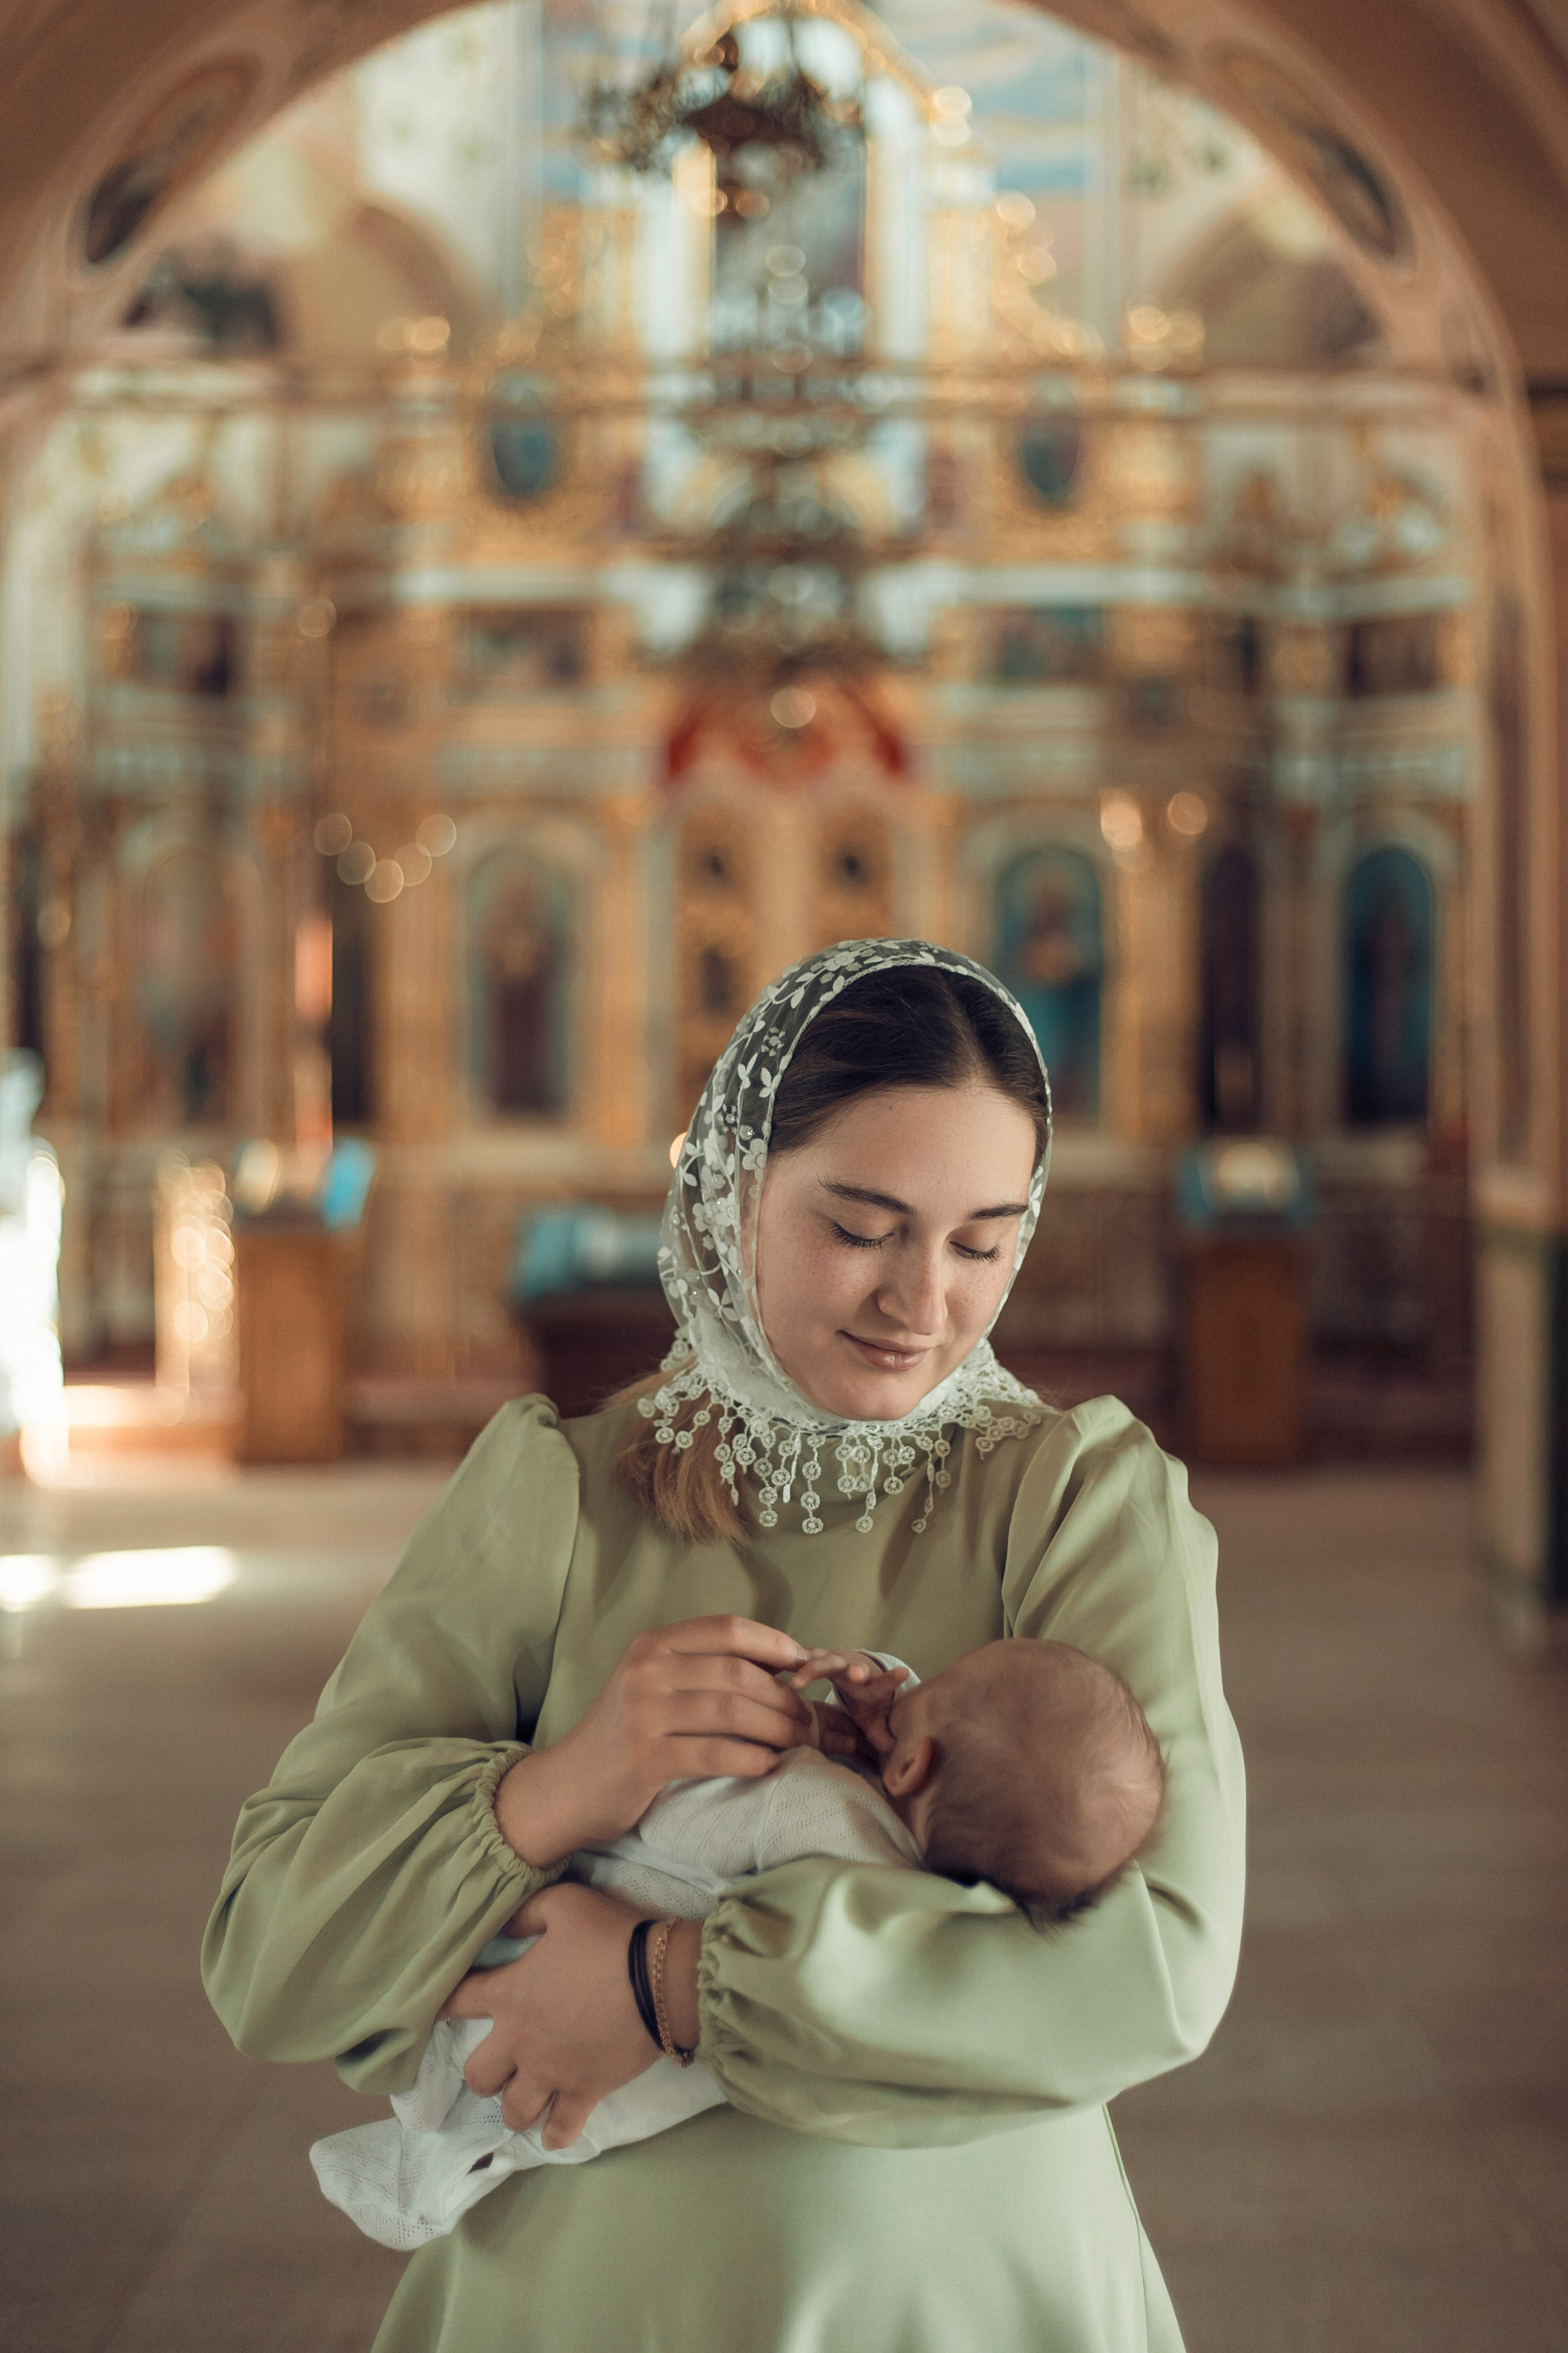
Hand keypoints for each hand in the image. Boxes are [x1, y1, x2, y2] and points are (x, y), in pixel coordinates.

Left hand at [441, 1882, 695, 2147]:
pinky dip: (556, 2134)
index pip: (457, 2002)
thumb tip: (503, 1926)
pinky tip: (554, 2131)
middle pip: (478, 2076)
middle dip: (484, 2073)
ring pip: (514, 2110)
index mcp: (510, 1994)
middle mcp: (520, 2041)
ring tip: (526, 2097)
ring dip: (516, 2106)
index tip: (442, 2009)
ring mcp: (551, 2073)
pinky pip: (561, 2129)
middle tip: (501, 2063)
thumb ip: (526, 1913)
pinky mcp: (584, 2093)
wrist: (659, 1979)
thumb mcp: (564, 1904)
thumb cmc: (610, 1937)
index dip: (444, 2004)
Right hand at [495, 1615, 813, 1864]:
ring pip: (732, 1711)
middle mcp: (647, 1671)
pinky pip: (715, 1754)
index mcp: (653, 1645)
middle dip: (784, 1696)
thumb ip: (704, 1668)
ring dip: (777, 1728)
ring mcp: (643, 1714)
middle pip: (737, 1672)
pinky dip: (751, 1760)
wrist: (566, 1786)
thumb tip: (783, 1663)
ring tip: (800, 1742)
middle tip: (810, 1717)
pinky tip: (769, 1766)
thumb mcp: (655, 1685)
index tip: (806, 1664)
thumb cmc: (625, 1734)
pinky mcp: (645, 1759)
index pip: (727, 1629)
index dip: (774, 1643)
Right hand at [788, 1649, 909, 1763]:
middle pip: (852, 1668)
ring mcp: (835, 1662)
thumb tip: (891, 1749)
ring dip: (813, 1667)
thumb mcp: (875, 1718)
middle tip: (856, 1675)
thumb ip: (881, 1733)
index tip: (903, 1673)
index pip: (884, 1683)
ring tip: (799, 1676)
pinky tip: (780, 1666)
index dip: (892, 1679)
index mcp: (872, 1685)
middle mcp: (853, 1670)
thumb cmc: (868, 1699)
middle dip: (853, 1670)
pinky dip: (795, 1662)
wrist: (857, 1672)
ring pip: (824, 1660)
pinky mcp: (819, 1658)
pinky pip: (805, 1659)